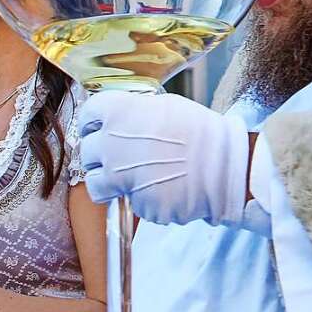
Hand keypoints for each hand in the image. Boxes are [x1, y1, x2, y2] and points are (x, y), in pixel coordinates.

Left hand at [79, 92, 249, 226]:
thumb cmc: (201, 131)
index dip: (95, 123)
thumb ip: (136, 113)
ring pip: (96, 185)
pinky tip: (164, 188)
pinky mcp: (136, 205)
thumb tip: (125, 120)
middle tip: (120, 156)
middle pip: (86, 152)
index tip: (102, 128)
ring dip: (109, 182)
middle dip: (100, 155)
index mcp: (117, 113)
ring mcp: (120, 178)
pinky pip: (131, 202)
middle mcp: (110, 145)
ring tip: (135, 177)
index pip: (87, 116)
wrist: (225, 166)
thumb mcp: (165, 107)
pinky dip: (144, 197)